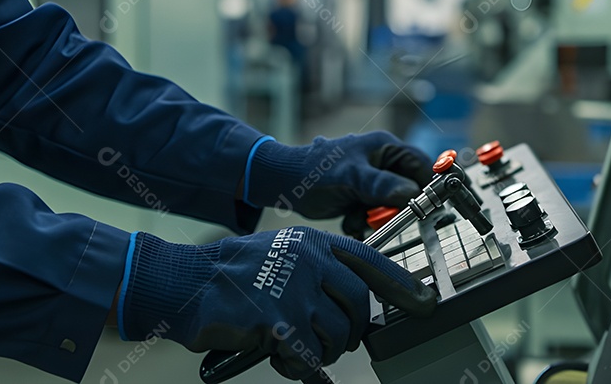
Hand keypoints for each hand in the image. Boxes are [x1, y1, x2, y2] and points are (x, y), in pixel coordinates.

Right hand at [120, 227, 435, 379]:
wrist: (186, 283)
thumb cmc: (232, 275)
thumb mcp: (281, 254)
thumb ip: (317, 270)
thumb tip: (354, 301)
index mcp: (312, 243)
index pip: (369, 261)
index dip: (400, 283)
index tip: (424, 301)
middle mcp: (309, 261)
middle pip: (358, 305)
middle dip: (351, 330)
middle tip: (331, 339)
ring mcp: (295, 290)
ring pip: (338, 334)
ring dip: (324, 350)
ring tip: (297, 348)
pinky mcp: (279, 321)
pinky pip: (310, 356)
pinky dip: (302, 367)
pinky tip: (285, 360)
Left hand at [248, 132, 432, 235]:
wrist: (285, 185)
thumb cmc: (314, 173)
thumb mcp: (351, 178)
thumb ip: (382, 185)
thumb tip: (411, 194)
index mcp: (385, 147)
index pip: (421, 165)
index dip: (426, 186)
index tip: (425, 206)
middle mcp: (382, 162)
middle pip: (408, 188)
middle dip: (393, 207)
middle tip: (379, 215)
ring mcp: (372, 180)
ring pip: (392, 205)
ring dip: (376, 217)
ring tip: (356, 217)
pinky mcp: (362, 196)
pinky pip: (375, 212)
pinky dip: (364, 220)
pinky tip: (349, 219)